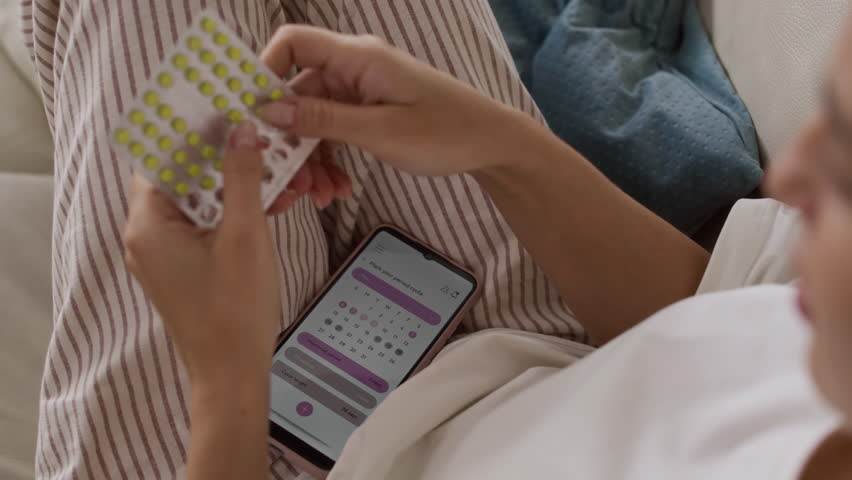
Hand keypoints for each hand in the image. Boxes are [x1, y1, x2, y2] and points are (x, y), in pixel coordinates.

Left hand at [123, 121, 281, 389]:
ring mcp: (164, 255)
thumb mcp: (245, 235)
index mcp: (148, 224)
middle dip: (224, 159)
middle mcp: (147, 236)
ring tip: (275, 174)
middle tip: (259, 139)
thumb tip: (242, 130)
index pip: (160, 159)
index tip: (225, 112)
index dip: (191, 133)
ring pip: (198, 202)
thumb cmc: (235, 309)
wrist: (233, 373)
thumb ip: (243, 178)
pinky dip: (232, 213)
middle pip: (182, 178)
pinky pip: (205, 226)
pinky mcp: (184, 269)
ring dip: (234, 187)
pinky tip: (268, 205)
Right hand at [257, 25, 530, 177]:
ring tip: (317, 196)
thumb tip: (269, 110)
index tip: (251, 115)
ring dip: (310, 158)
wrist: (492, 145)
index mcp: (358, 56)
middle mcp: (355, 68)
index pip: (292, 43)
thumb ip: (323, 119)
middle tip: (286, 181)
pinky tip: (335, 189)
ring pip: (315, 119)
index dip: (264, 72)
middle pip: (298, 92)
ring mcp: (363, 91)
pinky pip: (335, 132)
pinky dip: (331, 159)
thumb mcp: (379, 131)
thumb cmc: (446, 131)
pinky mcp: (370, 112)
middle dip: (288, 138)